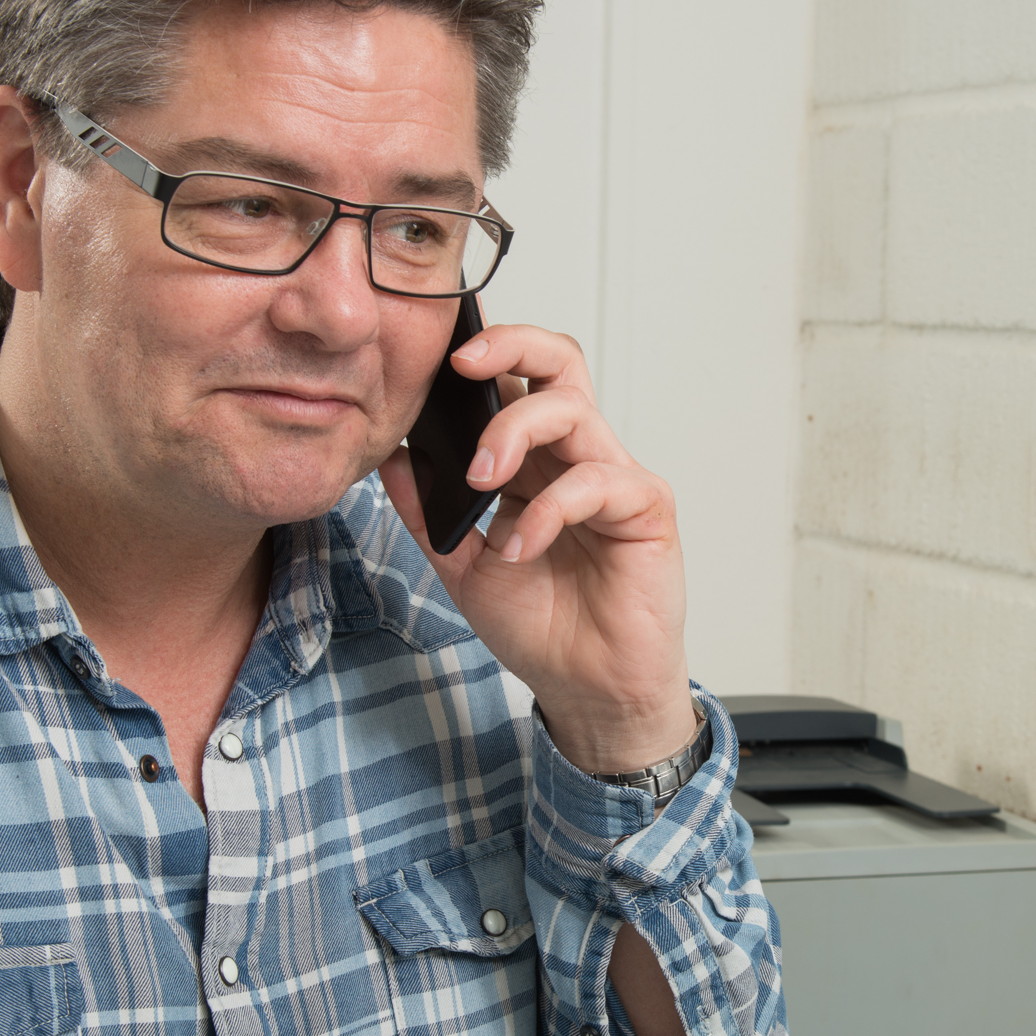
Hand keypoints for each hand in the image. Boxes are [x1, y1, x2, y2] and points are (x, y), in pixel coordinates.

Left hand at [377, 321, 696, 774]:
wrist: (587, 690)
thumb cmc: (541, 627)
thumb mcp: (461, 563)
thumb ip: (427, 511)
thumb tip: (390, 456)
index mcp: (533, 462)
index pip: (516, 379)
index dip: (482, 353)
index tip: (433, 362)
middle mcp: (575, 458)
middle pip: (558, 362)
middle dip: (511, 344)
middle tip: (461, 366)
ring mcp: (614, 478)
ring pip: (573, 409)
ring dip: (514, 431)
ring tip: (479, 480)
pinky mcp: (645, 508)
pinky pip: (598, 480)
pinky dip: (550, 509)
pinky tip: (521, 549)